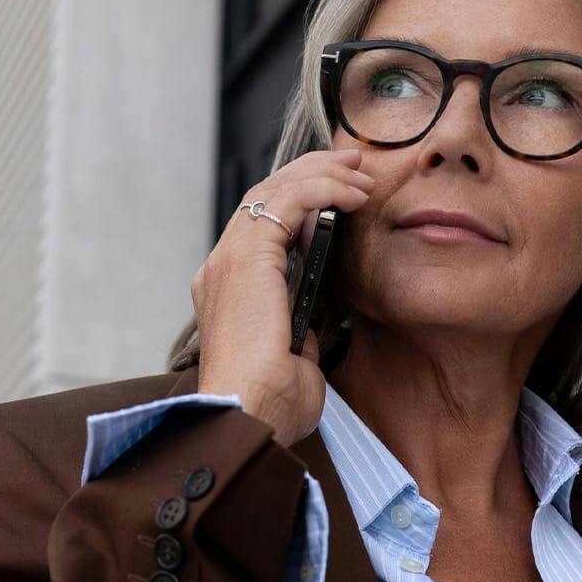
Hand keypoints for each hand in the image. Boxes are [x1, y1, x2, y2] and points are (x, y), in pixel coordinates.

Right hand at [192, 146, 374, 446]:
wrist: (250, 417)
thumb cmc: (270, 407)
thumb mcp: (289, 364)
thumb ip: (293, 337)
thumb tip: (306, 329)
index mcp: (229, 294)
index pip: (263, 229)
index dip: (302, 203)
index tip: (341, 196)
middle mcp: (221, 269)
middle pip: (265, 198)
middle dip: (313, 173)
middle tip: (353, 165)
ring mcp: (229, 260)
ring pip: (273, 190)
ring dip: (322, 174)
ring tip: (360, 172)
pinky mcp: (247, 257)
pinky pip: (287, 201)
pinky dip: (323, 189)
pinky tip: (353, 194)